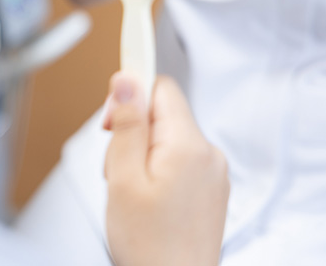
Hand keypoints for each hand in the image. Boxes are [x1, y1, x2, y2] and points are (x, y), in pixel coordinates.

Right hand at [103, 74, 228, 265]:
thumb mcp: (123, 178)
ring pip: (167, 137)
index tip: (112, 115)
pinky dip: (157, 170)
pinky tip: (146, 199)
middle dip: (132, 131)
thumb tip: (128, 78)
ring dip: (142, 153)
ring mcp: (212, 172)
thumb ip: (127, 123)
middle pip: (162, 113)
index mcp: (188, 145)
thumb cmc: (150, 247)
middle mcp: (208, 154)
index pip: (160, 87)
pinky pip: (178, 160)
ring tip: (132, 191)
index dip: (130, 96)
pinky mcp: (210, 189)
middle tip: (117, 167)